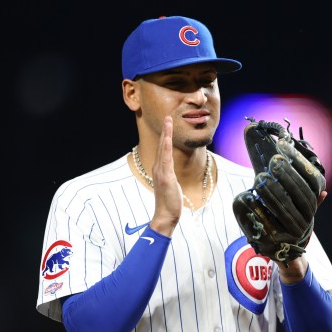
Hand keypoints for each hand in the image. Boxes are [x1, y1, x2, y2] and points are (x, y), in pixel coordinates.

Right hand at [149, 116, 181, 235]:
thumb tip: (172, 172)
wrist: (166, 216)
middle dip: (165, 130)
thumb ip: (171, 176)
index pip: (163, 149)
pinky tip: (168, 139)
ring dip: (166, 134)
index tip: (168, 124)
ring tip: (168, 121)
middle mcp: (158, 168)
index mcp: (160, 169)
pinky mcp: (165, 177)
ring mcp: (161, 172)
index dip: (166, 136)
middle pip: (162, 145)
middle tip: (168, 116)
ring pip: (163, 149)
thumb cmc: (170, 202)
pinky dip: (166, 147)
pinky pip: (166, 159)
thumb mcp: (172, 185)